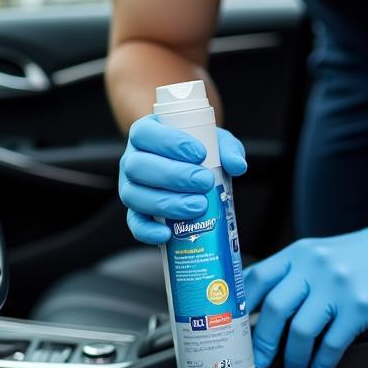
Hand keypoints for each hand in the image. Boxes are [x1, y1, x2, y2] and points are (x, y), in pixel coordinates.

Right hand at [119, 115, 246, 243]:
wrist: (191, 171)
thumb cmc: (198, 151)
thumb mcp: (215, 141)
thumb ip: (227, 148)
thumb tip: (237, 165)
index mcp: (145, 133)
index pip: (145, 133)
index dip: (169, 143)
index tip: (200, 153)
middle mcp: (132, 159)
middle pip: (138, 166)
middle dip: (173, 176)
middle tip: (205, 182)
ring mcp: (129, 187)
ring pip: (135, 196)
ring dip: (167, 203)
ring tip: (199, 206)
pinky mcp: (134, 212)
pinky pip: (134, 223)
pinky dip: (148, 231)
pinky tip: (167, 234)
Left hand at [245, 199, 367, 367]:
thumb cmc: (353, 257)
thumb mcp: (315, 254)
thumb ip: (287, 275)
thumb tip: (251, 308)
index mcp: (297, 254)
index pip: (256, 279)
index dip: (240, 309)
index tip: (236, 332)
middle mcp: (314, 267)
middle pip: (275, 308)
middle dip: (263, 342)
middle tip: (261, 361)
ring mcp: (337, 286)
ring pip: (301, 331)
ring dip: (293, 358)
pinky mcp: (360, 306)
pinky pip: (332, 344)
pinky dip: (321, 364)